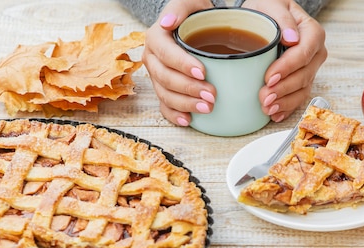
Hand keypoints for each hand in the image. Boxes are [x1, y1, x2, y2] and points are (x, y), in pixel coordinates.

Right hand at [142, 0, 216, 125]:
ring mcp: (156, 77)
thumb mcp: (192, 4)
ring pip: (165, 94)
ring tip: (207, 108)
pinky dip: (175, 115)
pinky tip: (189, 120)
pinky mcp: (163, 90)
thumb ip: (180, 7)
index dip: (182, 64)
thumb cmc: (197, 15)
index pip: (165, 53)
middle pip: (165, 78)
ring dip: (185, 104)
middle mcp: (152, 59)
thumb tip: (167, 23)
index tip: (203, 72)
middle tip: (211, 94)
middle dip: (187, 88)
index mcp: (155, 38)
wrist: (200, 27)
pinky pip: (164, 107)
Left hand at [242, 0, 327, 121]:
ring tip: (267, 108)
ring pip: (302, 90)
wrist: (264, 19)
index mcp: (312, 33)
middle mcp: (315, 53)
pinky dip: (286, 108)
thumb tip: (291, 38)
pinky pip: (298, 98)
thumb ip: (282, 18)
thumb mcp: (272, 5)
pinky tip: (275, 114)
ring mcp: (310, 69)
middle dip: (283, 89)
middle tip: (264, 96)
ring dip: (285, 102)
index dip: (287, 67)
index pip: (303, 53)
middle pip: (303, 75)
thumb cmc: (268, 10)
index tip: (269, 76)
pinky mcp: (301, 81)